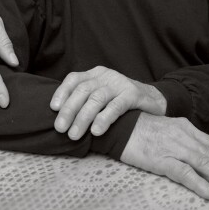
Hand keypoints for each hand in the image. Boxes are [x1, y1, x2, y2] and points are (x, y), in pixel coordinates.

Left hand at [50, 66, 165, 139]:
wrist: (155, 100)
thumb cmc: (121, 102)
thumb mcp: (102, 96)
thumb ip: (85, 101)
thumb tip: (60, 117)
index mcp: (96, 74)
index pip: (74, 79)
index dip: (62, 92)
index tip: (53, 109)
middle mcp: (107, 76)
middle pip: (83, 90)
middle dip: (69, 110)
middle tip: (60, 129)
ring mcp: (120, 84)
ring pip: (97, 99)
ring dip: (83, 118)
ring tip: (74, 135)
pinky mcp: (134, 95)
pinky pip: (116, 106)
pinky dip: (104, 119)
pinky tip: (96, 131)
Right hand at [121, 113, 208, 200]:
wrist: (117, 125)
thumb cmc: (141, 129)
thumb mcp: (168, 130)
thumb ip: (185, 140)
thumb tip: (203, 154)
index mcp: (187, 128)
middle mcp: (183, 136)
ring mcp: (172, 147)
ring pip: (205, 165)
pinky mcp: (160, 158)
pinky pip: (183, 172)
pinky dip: (199, 183)